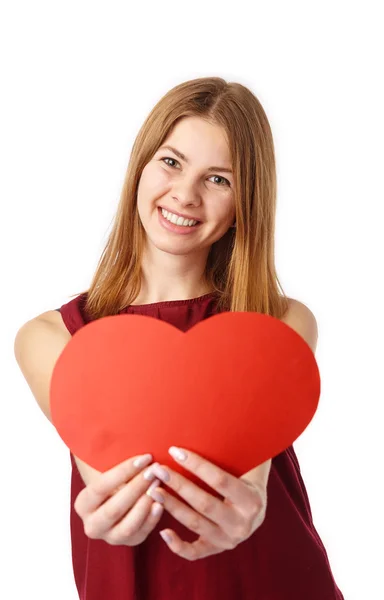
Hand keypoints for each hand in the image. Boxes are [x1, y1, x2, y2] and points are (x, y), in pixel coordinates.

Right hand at [74, 453, 164, 545]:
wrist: (118, 498)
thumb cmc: (116, 479)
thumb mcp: (108, 470)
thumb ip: (116, 463)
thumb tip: (136, 452)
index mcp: (83, 504)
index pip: (101, 486)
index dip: (124, 471)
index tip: (145, 458)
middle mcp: (92, 525)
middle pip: (114, 508)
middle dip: (136, 487)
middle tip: (153, 471)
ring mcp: (110, 537)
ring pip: (127, 527)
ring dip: (144, 504)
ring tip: (158, 485)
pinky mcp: (130, 543)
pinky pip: (141, 534)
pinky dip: (152, 519)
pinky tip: (161, 504)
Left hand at [143, 447, 267, 560]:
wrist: (257, 508)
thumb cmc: (246, 478)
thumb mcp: (248, 465)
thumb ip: (236, 448)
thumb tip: (220, 415)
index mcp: (251, 500)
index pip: (219, 480)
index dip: (196, 465)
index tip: (175, 451)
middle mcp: (242, 524)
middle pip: (204, 503)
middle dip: (178, 484)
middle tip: (158, 469)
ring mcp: (229, 540)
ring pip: (195, 524)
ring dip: (172, 506)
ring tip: (153, 490)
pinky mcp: (217, 549)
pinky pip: (195, 553)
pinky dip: (178, 545)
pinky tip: (162, 531)